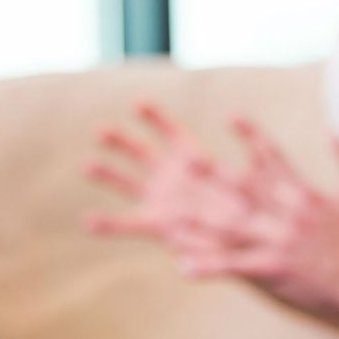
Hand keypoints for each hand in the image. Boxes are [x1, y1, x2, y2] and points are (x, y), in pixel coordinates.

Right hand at [83, 103, 253, 246]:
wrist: (248, 234)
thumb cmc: (252, 205)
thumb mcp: (246, 185)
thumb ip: (224, 175)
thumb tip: (204, 165)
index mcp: (192, 156)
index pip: (170, 131)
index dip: (155, 117)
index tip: (136, 103)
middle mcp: (171, 174)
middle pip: (141, 152)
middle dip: (120, 141)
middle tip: (99, 130)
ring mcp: (160, 198)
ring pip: (127, 182)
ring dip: (107, 173)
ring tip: (86, 164)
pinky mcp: (156, 224)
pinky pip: (128, 223)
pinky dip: (108, 224)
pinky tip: (86, 222)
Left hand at [85, 105, 338, 319]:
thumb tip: (336, 127)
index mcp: (302, 195)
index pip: (273, 159)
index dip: (251, 136)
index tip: (231, 114)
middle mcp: (286, 216)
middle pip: (245, 191)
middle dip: (215, 175)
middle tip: (185, 158)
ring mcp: (277, 243)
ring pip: (231, 230)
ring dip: (198, 224)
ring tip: (169, 217)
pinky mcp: (273, 270)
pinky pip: (235, 267)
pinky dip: (209, 266)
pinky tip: (183, 266)